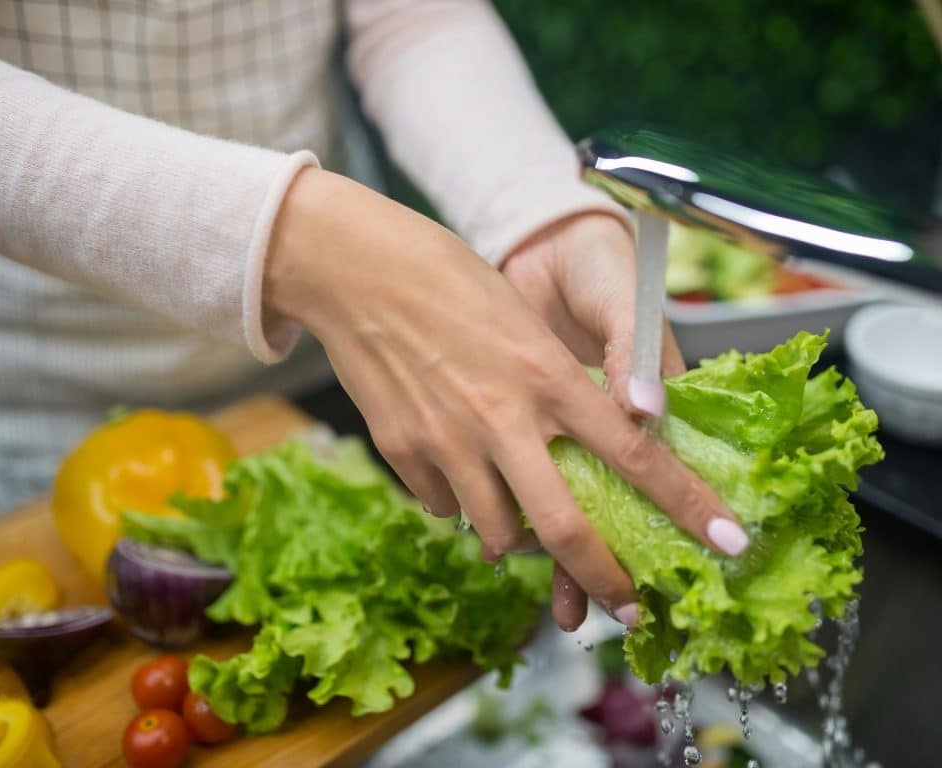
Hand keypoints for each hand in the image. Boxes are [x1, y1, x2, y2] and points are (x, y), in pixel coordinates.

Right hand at [265, 170, 746, 629]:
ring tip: (519, 523)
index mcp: (548, 375)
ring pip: (496, 532)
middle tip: (627, 607)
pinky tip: (458, 470)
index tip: (728, 540)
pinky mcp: (401, 451)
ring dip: (517, 540)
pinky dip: (460, 503)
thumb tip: (587, 439)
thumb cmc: (447, 278)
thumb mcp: (522, 321)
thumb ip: (556, 388)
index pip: (635, 452)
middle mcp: (503, 417)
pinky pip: (443, 506)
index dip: (688, 503)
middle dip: (604, 579)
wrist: (354, 267)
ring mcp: (447, 440)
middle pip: (565, 526)